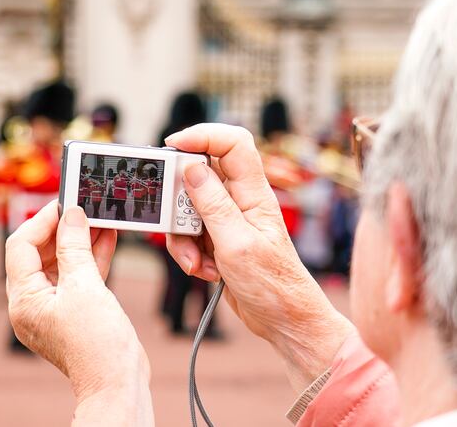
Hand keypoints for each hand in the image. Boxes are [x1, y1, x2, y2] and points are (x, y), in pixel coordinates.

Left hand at [5, 201, 152, 425]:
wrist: (118, 382)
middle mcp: (32, 304)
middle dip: (62, 229)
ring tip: (99, 217)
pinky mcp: (75, 311)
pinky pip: (77, 277)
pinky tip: (107, 238)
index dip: (42, 220)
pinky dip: (90, 257)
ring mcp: (54, 309)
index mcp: (23, 299)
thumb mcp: (85, 287)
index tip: (65, 203)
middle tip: (83, 207)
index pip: (20, 246)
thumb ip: (74, 247)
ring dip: (79, 240)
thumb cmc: (97, 345)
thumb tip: (71, 215)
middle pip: (38, 252)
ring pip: (61, 263)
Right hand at [165, 124, 354, 391]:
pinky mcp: (219, 240)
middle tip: (180, 225)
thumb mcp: (236, 244)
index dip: (203, 135)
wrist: (283, 321)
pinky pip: (190, 234)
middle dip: (181, 203)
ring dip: (184, 237)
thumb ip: (212, 204)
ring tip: (198, 262)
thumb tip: (191, 168)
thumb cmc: (273, 285)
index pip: (233, 143)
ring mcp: (229, 220)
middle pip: (199, 177)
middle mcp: (241, 201)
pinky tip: (206, 271)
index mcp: (254, 194)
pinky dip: (189, 253)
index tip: (174, 146)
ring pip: (188, 209)